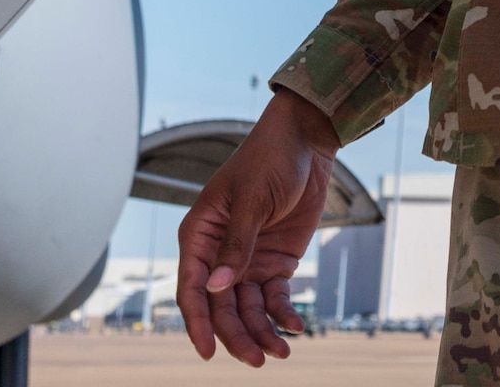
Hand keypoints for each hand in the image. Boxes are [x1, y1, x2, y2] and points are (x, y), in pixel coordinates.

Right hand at [176, 88, 339, 364]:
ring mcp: (248, 260)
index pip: (192, 289)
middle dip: (237, 335)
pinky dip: (283, 314)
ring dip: (262, 332)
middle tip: (257, 361)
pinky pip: (275, 297)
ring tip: (281, 353)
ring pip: (248, 309)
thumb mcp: (252, 199)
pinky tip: (296, 328)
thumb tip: (215, 289)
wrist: (307, 139)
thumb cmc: (270, 158)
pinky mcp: (275, 261)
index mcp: (200, 236)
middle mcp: (219, 254)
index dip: (198, 323)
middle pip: (221, 307)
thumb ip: (236, 246)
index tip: (208, 352)